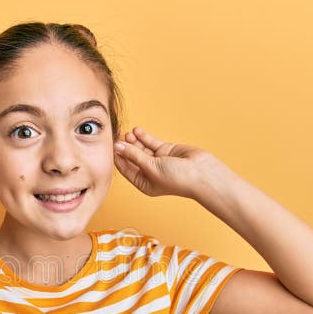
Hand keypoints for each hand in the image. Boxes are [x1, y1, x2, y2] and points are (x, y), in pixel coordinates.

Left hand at [113, 126, 228, 198]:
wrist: (203, 174)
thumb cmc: (178, 179)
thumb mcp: (151, 167)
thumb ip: (134, 155)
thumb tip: (118, 146)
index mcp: (143, 183)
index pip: (125, 169)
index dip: (117, 157)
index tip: (110, 145)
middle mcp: (149, 173)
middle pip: (132, 157)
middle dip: (125, 147)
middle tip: (118, 136)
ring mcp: (158, 161)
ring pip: (141, 148)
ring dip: (134, 141)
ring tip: (128, 133)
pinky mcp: (166, 150)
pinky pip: (152, 142)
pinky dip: (144, 136)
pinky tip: (136, 130)